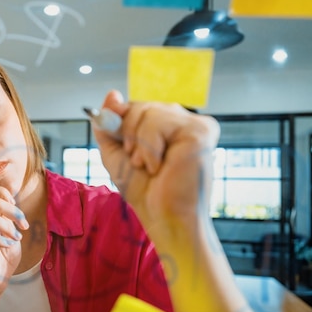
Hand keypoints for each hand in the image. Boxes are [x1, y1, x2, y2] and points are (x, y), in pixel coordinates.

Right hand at [0, 186, 28, 295]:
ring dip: (7, 227)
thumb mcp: (12, 234)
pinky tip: (9, 245)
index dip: (2, 193)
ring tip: (17, 238)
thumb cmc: (5, 258)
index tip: (16, 206)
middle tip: (24, 226)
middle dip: (13, 211)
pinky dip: (0, 239)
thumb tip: (12, 204)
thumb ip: (11, 219)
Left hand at [93, 90, 219, 232]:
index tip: (125, 148)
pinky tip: (161, 167)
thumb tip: (112, 94)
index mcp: (168, 124)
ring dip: (139, 146)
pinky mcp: (201, 130)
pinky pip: (158, 123)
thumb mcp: (116, 153)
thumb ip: (110, 124)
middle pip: (140, 106)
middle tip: (139, 163)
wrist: (162, 217)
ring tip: (151, 167)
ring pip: (148, 112)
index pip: (136, 106)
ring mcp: (195, 123)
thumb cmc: (144, 191)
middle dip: (128, 137)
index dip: (122, 124)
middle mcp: (183, 120)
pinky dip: (150, 149)